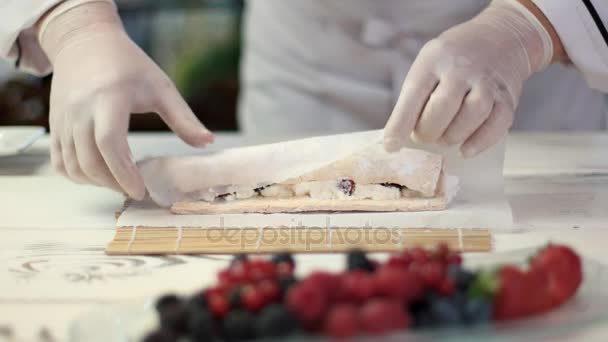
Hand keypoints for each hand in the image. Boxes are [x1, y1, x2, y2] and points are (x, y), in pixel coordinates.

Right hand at [39, 1, 212, 198]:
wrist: (86, 42)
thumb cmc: (129, 65)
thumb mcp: (161, 87)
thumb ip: (183, 118)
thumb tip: (208, 142)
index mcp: (109, 98)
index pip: (110, 143)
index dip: (124, 173)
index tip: (141, 191)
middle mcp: (80, 110)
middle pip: (90, 161)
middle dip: (114, 183)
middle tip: (136, 189)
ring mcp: (62, 118)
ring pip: (72, 166)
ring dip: (96, 182)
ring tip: (121, 181)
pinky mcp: (54, 124)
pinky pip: (59, 161)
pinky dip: (78, 175)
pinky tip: (100, 174)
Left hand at [384, 0, 552, 156]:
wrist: (500, 39)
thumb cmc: (452, 61)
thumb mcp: (427, 66)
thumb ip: (414, 99)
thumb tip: (396, 140)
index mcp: (434, 60)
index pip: (413, 95)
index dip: (400, 124)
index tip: (391, 146)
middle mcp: (462, 68)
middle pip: (443, 106)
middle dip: (428, 130)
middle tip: (424, 136)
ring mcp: (487, 81)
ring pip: (472, 114)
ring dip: (453, 135)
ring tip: (444, 138)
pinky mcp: (507, 98)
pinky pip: (497, 124)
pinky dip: (480, 142)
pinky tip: (466, 149)